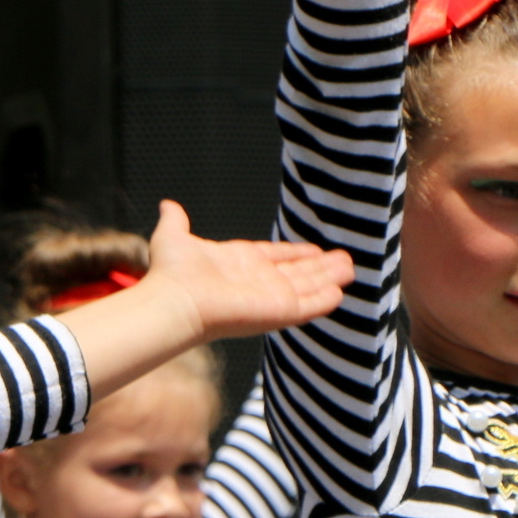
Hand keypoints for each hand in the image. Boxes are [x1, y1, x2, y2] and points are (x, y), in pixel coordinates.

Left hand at [140, 201, 353, 342]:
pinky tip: (340, 292)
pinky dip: (324, 299)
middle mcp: (257, 281)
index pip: (275, 257)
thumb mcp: (174, 237)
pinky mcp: (280, 311)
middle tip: (344, 259)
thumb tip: (167, 205)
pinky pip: (309, 305)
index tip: (314, 250)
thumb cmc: (172, 273)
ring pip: (308, 286)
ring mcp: (270, 298)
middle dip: (320, 267)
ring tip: (350, 269)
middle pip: (297, 273)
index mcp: (239, 263)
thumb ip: (176, 221)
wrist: (176, 300)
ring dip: (329, 278)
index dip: (295, 254)